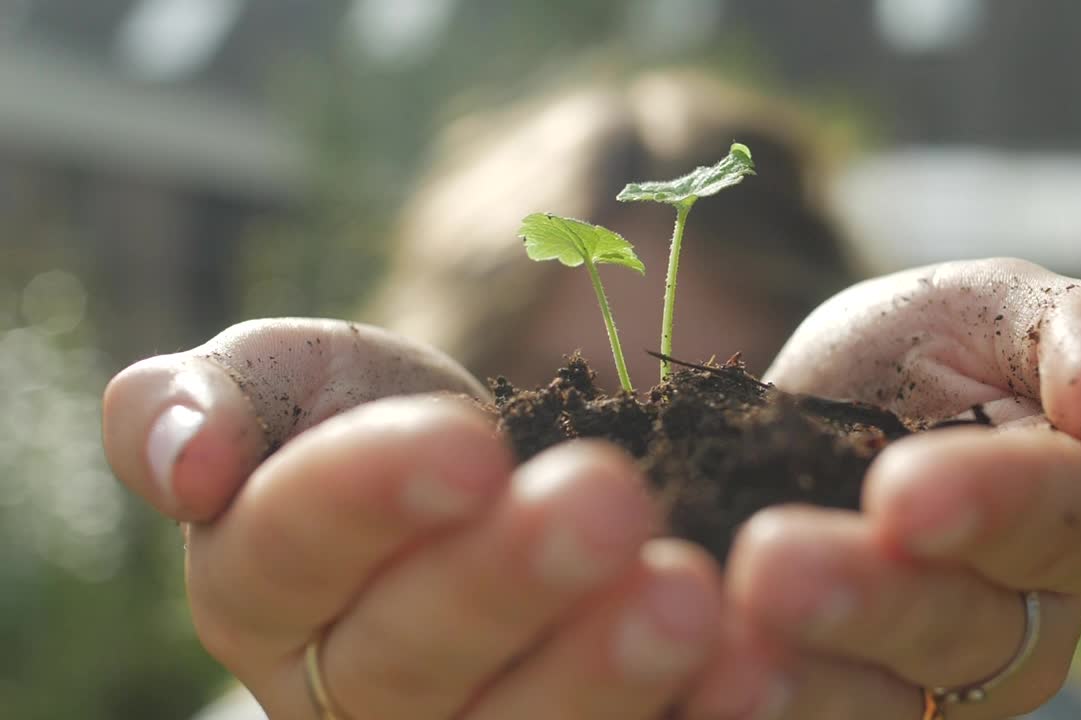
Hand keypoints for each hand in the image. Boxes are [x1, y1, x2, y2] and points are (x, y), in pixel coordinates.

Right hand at [103, 319, 720, 718]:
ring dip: (604, 673)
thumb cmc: (373, 418)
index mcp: (261, 592)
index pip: (288, 550)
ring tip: (688, 595)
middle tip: (605, 502)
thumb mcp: (286, 379)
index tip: (469, 443)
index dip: (368, 498)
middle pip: (406, 661)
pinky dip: (692, 717)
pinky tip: (752, 664)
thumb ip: (205, 399)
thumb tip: (189, 462)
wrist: (483, 478)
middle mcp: (345, 696)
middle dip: (506, 583)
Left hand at [681, 258, 1080, 718]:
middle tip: (774, 565)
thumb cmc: (915, 357)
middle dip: (869, 599)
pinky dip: (746, 705)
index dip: (985, 503)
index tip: (899, 490)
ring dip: (802, 679)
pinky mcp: (841, 701)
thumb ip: (1077, 329)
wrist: (807, 415)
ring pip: (877, 699)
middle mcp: (1014, 620)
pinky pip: (807, 719)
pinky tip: (692, 676)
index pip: (1052, 517)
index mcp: (1070, 514)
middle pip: (958, 627)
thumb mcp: (986, 307)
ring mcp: (923, 678)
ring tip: (726, 646)